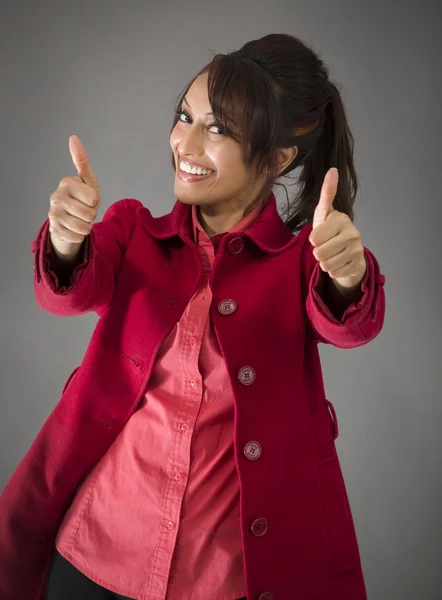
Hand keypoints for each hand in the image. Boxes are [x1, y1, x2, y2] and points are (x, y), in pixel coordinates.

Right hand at [48, 135, 100, 256]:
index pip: (92, 198)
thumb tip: (73, 138)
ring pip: (84, 227)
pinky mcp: (54, 229)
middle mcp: (56, 197)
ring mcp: (53, 214)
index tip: (88, 198)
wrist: (69, 220)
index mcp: (66, 182)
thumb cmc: (82, 197)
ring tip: (80, 220)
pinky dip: (80, 235)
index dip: (95, 200)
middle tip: (85, 211)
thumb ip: (82, 161)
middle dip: (92, 215)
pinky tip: (73, 228)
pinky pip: (78, 237)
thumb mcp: (88, 180)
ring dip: (87, 226)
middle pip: (89, 214)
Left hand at [308, 168, 365, 288]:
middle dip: (318, 253)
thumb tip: (333, 170)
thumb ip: (327, 193)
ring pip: (327, 265)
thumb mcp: (324, 212)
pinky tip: (338, 263)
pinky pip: (336, 274)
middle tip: (324, 247)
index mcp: (341, 219)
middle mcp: (353, 233)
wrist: (346, 251)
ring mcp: (358, 250)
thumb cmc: (330, 230)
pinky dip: (333, 271)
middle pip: (320, 253)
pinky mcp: (359, 265)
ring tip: (330, 255)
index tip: (318, 236)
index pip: (315, 238)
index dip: (313, 240)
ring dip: (325, 263)